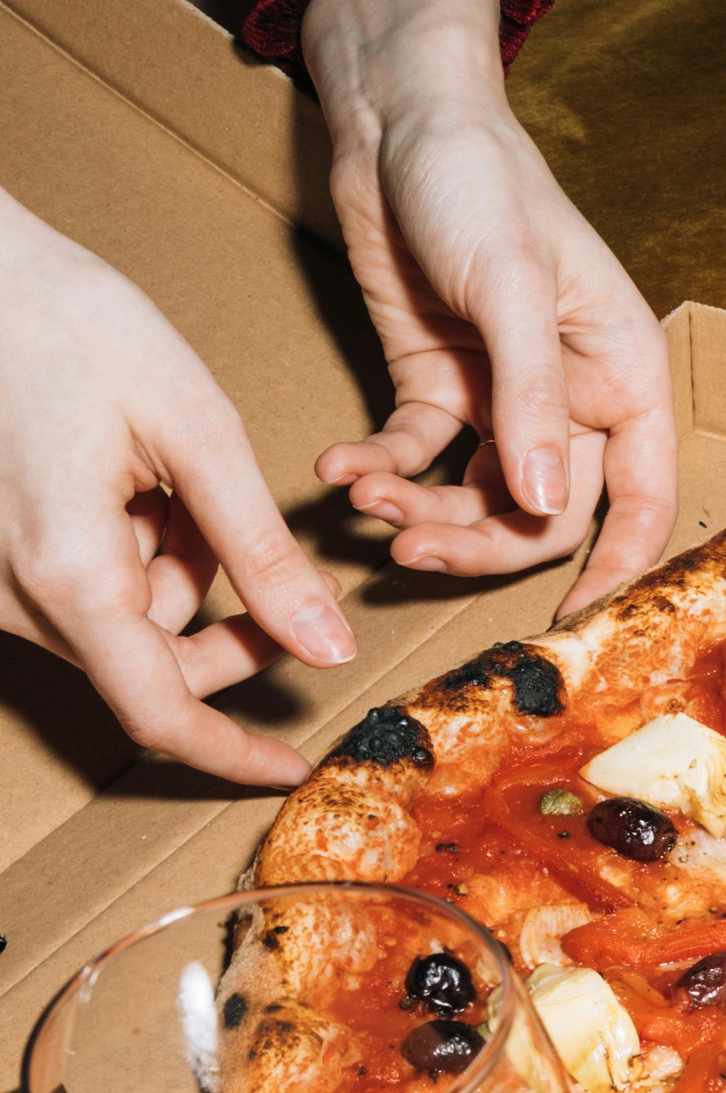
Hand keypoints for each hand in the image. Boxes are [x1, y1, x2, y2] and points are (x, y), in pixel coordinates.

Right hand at [0, 195, 352, 786]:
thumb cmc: (74, 326)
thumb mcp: (196, 433)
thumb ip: (262, 551)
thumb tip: (327, 649)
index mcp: (68, 576)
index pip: (160, 714)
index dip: (233, 754)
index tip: (295, 766)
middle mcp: (16, 595)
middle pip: (150, 666)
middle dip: (229, 628)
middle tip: (277, 562)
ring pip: (124, 620)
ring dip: (182, 572)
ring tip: (180, 479)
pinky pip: (85, 584)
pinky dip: (137, 549)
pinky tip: (138, 478)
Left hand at [301, 0, 674, 615]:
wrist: (397, 115)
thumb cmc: (481, 180)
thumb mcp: (513, 288)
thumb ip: (532, 402)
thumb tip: (543, 510)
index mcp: (622, 373)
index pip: (642, 497)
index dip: (618, 567)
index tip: (574, 625)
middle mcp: (571, 397)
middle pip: (542, 513)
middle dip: (478, 542)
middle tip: (407, 549)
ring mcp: (500, 396)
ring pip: (475, 498)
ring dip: (419, 512)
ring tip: (361, 501)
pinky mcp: (434, 384)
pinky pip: (413, 457)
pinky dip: (376, 470)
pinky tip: (337, 465)